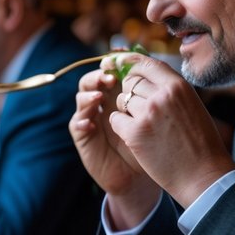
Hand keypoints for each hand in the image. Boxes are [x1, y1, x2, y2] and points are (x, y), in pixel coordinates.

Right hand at [70, 61, 160, 228]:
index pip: (111, 70)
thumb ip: (153, 91)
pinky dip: (82, 120)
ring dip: (89, 94)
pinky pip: (77, 124)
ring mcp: (92, 118)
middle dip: (99, 75)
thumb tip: (153, 63)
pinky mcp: (84, 137)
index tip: (121, 59)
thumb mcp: (158, 114)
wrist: (144, 175)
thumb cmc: (155, 143)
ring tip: (100, 97)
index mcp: (120, 92)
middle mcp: (103, 102)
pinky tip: (91, 123)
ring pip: (81, 97)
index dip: (113, 63)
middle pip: (93, 79)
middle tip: (110, 77)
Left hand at [104, 55, 234, 208]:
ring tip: (146, 128)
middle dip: (130, 93)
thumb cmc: (200, 142)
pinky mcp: (134, 133)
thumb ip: (169, 89)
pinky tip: (137, 137)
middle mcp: (162, 95)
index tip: (118, 64)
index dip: (130, 63)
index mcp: (179, 86)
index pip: (146, 63)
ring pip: (121, 101)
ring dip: (127, 112)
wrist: (204, 175)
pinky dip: (121, 127)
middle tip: (142, 111)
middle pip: (131, 82)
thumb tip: (144, 71)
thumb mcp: (191, 106)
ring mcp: (147, 113)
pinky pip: (115, 119)